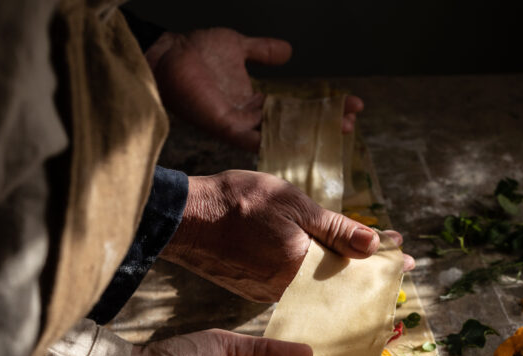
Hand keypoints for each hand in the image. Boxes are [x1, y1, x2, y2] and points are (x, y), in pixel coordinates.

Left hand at [146, 27, 362, 149]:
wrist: (170, 56)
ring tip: (339, 131)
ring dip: (311, 133)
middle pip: (296, 123)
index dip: (322, 105)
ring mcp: (242, 124)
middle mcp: (253, 115)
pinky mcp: (228, 128)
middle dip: (325, 123)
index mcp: (257, 98)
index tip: (350, 103)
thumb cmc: (198, 50)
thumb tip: (289, 52)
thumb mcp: (240, 46)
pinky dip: (276, 141)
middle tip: (352, 123)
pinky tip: (304, 142)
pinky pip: (256, 139)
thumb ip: (263, 51)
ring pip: (283, 132)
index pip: (298, 105)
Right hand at [161, 169, 414, 301]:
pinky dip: (312, 277)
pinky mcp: (256, 290)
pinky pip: (294, 287)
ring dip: (339, 277)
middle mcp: (287, 290)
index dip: (381, 267)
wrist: (185, 218)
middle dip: (366, 278)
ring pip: (315, 288)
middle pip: (336, 287)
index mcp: (300, 270)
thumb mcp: (295, 204)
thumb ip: (336, 228)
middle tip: (394, 270)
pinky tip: (322, 265)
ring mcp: (269, 293)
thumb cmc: (237, 203)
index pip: (352, 273)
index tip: (405, 260)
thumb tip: (377, 245)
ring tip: (365, 266)